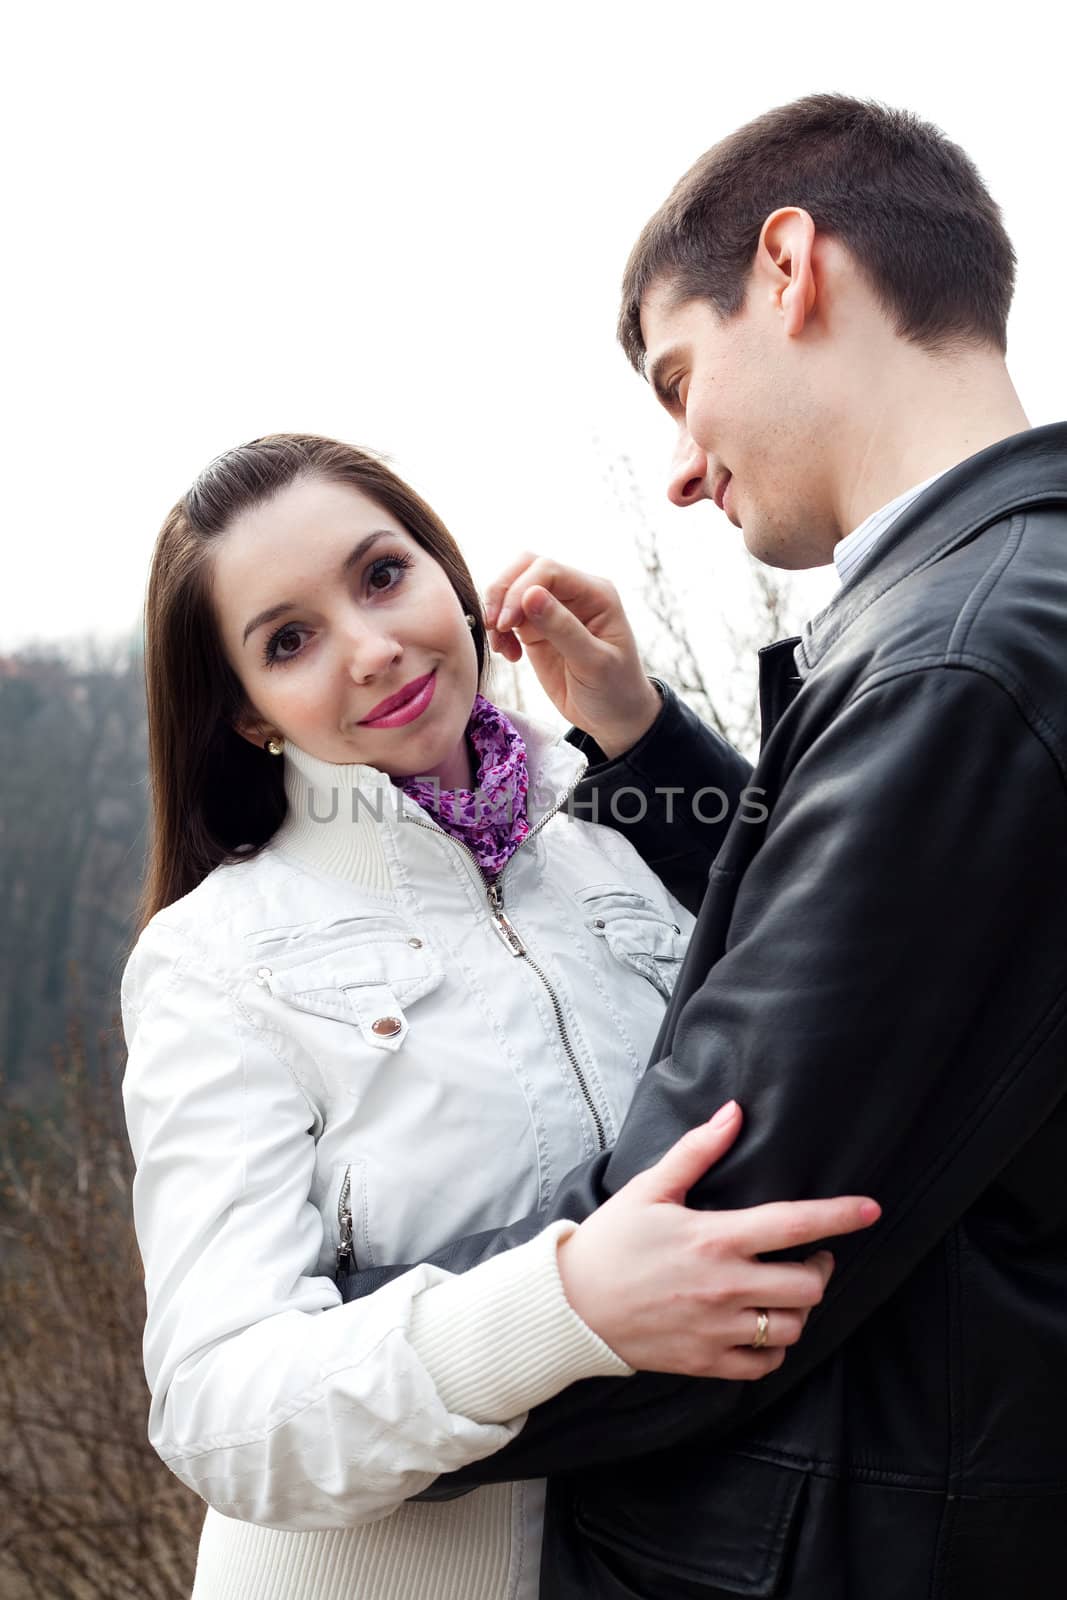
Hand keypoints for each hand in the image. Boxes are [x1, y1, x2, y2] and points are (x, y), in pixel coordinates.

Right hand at [485, 553, 662, 757]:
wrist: (614, 719)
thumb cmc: (615, 690)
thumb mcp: (594, 662)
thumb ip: (563, 628)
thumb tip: (530, 595)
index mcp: (595, 593)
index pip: (548, 569)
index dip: (520, 589)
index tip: (506, 623)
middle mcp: (573, 594)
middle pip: (526, 568)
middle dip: (502, 592)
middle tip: (494, 627)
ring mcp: (553, 610)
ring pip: (512, 589)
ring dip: (497, 612)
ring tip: (501, 646)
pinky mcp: (537, 629)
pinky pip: (508, 616)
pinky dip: (499, 632)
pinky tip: (509, 655)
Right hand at [556, 1101, 880, 1378]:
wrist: (570, 1306)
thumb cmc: (610, 1241)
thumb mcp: (649, 1188)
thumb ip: (697, 1150)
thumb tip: (733, 1111)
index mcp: (714, 1237)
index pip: (794, 1223)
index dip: (839, 1215)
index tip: (871, 1209)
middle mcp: (724, 1285)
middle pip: (808, 1286)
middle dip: (821, 1268)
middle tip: (811, 1256)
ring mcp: (717, 1328)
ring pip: (793, 1326)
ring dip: (800, 1307)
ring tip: (786, 1290)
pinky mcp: (707, 1361)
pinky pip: (765, 1363)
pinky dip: (774, 1347)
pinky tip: (763, 1325)